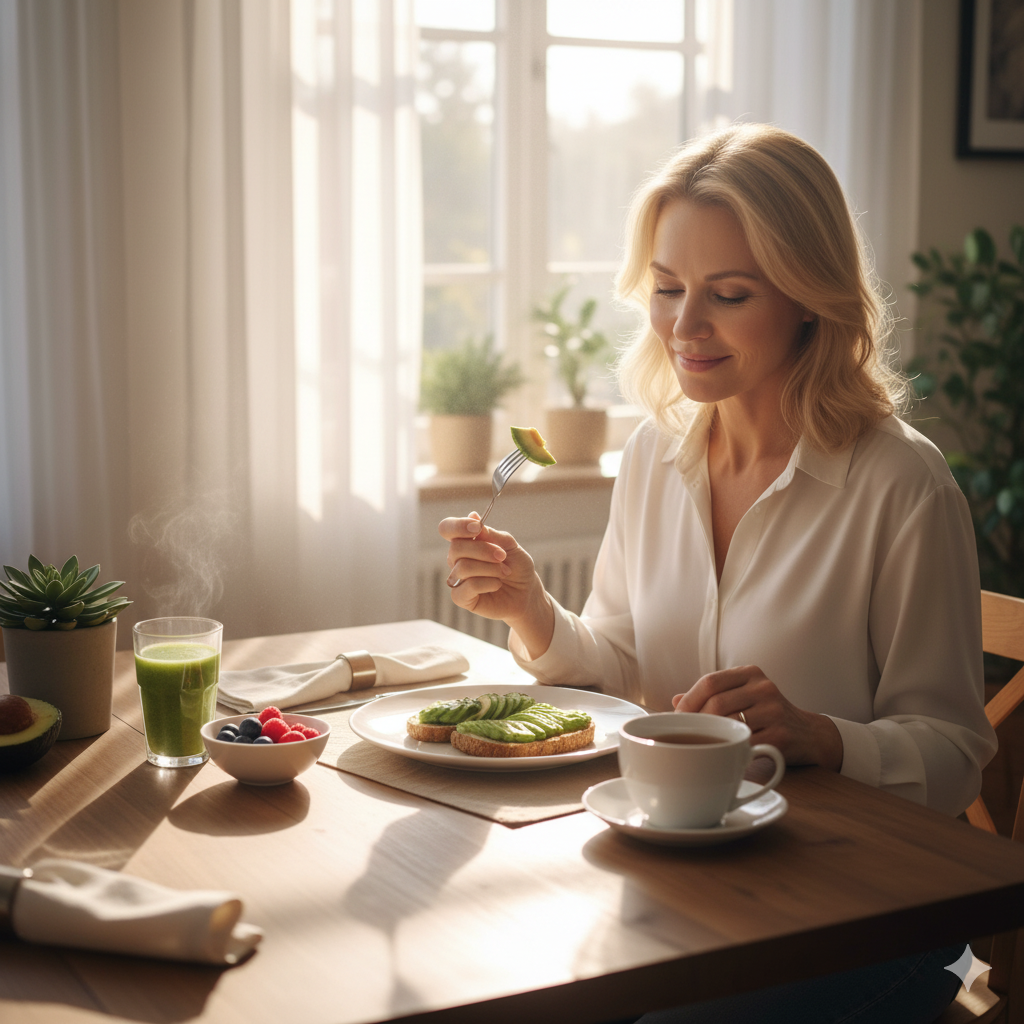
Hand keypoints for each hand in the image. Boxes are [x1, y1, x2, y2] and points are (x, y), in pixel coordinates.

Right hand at [438, 514, 553, 655]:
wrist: (526, 592)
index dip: (458, 526)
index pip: (447, 528)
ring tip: (504, 572)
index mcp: (465, 542)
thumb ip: (490, 533)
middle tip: (502, 556)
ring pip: (463, 567)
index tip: (477, 528)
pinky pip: (467, 587)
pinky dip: (486, 583)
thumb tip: (472, 516)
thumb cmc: (516, 566)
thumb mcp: (509, 545)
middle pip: (456, 547)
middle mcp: (457, 559)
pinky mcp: (461, 597)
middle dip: (484, 550)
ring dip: (490, 568)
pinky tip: (497, 584)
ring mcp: (457, 578)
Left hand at [672, 665, 842, 770]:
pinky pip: (745, 744)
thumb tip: (674, 701)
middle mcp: (764, 687)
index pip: (710, 681)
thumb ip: (712, 696)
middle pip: (716, 703)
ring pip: (729, 724)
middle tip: (686, 734)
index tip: (677, 716)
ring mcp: (774, 711)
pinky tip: (723, 756)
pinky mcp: (780, 736)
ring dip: (712, 737)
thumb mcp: (741, 696)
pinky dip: (730, 751)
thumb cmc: (766, 714)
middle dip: (696, 721)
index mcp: (750, 673)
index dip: (689, 700)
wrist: (808, 734)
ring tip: (702, 744)